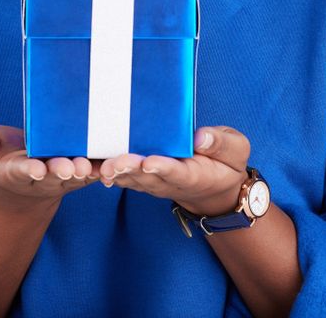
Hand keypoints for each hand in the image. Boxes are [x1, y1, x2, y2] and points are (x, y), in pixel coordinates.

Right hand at [0, 119, 102, 206]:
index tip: (35, 169)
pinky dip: (108, 165)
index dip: (30, 170)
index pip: (24, 172)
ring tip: (89, 166)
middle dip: (62, 171)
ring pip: (80, 174)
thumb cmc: (4, 156)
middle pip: (56, 175)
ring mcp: (69, 173)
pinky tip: (118, 159)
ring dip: (86, 171)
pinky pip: (100, 167)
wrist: (32, 171)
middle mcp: (47, 176)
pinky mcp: (87, 167)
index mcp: (19, 171)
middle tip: (69, 167)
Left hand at [99, 125, 250, 215]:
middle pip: (146, 177)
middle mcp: (168, 181)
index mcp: (194, 174)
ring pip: (130, 178)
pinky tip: (90, 164)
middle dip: (131, 169)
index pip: (177, 173)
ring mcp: (152, 181)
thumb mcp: (235, 150)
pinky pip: (121, 174)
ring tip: (101, 165)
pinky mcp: (140, 176)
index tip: (150, 162)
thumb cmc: (225, 163)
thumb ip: (221, 143)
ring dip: (115, 172)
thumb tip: (201, 137)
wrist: (214, 187)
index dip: (163, 168)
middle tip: (116, 162)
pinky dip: (106, 170)